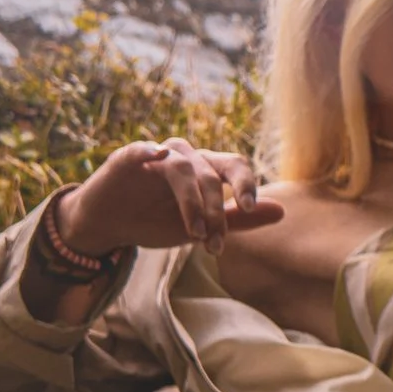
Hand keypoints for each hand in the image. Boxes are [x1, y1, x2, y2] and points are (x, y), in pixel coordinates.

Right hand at [55, 138, 284, 256]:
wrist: (110, 226)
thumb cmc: (155, 221)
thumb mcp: (199, 227)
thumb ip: (238, 219)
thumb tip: (282, 211)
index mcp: (205, 169)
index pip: (234, 166)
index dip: (246, 184)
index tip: (250, 208)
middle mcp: (185, 157)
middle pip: (210, 171)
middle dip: (217, 208)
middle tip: (215, 242)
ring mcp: (156, 155)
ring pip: (183, 168)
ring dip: (192, 203)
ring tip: (194, 234)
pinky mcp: (128, 158)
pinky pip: (142, 149)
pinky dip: (151, 151)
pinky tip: (158, 157)